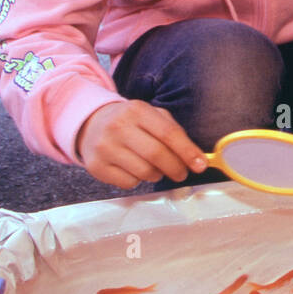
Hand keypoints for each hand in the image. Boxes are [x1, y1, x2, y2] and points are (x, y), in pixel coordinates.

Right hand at [75, 100, 208, 188]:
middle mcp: (118, 127)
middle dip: (176, 168)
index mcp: (136, 110)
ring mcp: (105, 148)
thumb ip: (174, 132)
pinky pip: (129, 183)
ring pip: (144, 172)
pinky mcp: (97, 167)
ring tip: (156, 168)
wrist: (91, 124)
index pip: (168, 133)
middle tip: (182, 173)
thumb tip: (197, 159)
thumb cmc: (130, 122)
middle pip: (157, 155)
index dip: (188, 151)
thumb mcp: (151, 116)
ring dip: (157, 175)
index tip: (200, 165)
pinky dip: (138, 180)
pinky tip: (135, 170)